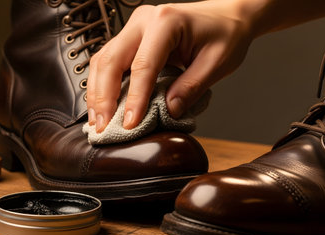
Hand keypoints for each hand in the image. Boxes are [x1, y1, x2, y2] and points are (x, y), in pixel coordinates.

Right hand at [87, 0, 251, 131]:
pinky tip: (103, 105)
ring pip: (103, 60)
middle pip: (111, 60)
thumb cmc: (225, 33)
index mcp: (166, 22)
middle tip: (102, 127)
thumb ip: (191, 87)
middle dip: (103, 97)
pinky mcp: (132, 39)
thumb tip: (168, 111)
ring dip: (97, 92)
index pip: (143, 65)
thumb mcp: (217, 63)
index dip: (135, 98)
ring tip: (98, 121)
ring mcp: (134, 28)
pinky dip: (102, 84)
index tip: (130, 123)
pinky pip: (109, 61)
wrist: (227, 17)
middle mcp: (143, 21)